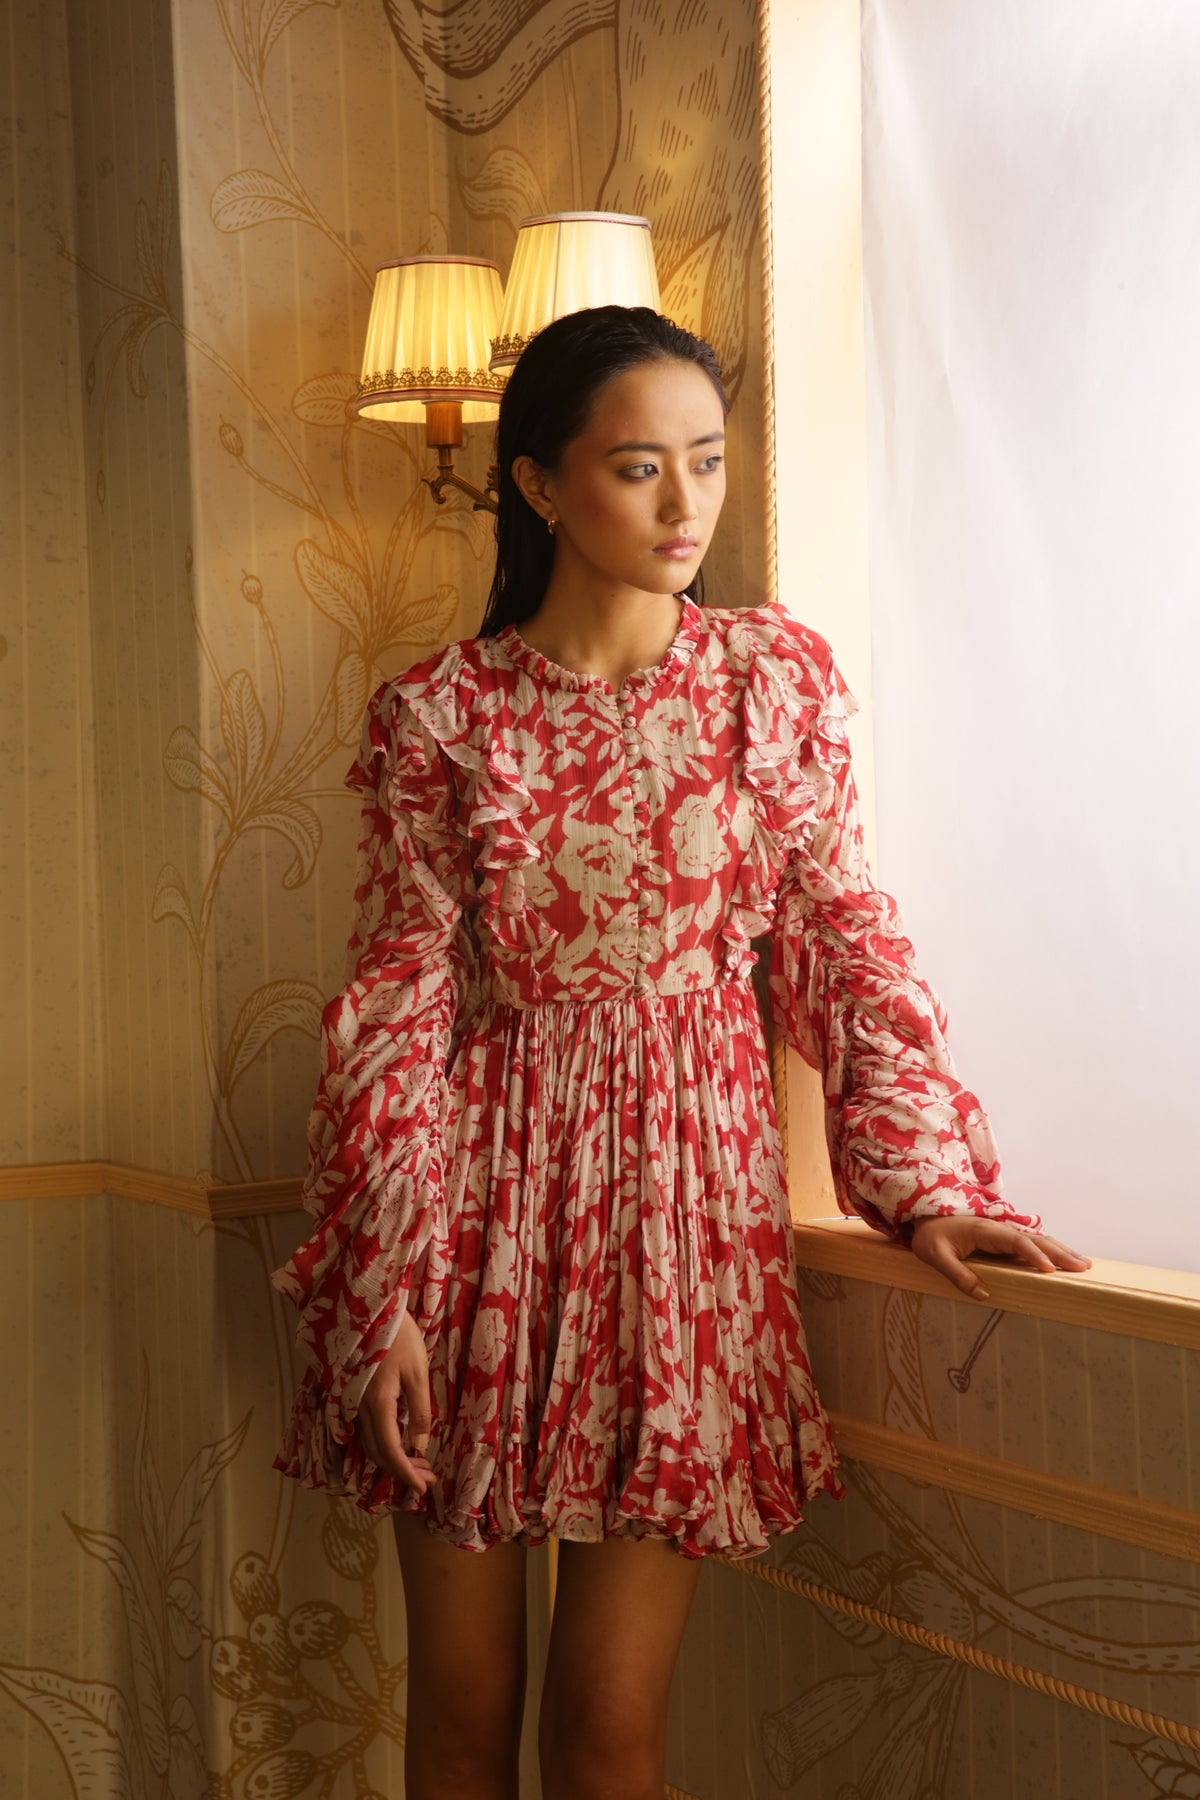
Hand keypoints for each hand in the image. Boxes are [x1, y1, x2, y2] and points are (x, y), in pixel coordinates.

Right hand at [353, 1309, 436, 1495]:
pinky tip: (400, 1440)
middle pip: (378, 1452)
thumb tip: (418, 1446)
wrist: (370, 1309)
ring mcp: (353, 1402)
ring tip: (418, 1462)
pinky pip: (365, 1429)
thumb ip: (419, 1412)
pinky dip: (382, 1442)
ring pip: (369, 1443)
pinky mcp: (352, 1395)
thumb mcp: (418, 1373)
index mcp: (378, 1405)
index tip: (422, 1489)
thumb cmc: (399, 1337)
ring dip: (392, 1458)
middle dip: (402, 1470)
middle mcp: (360, 1409)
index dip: (406, 1474)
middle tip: (428, 1476)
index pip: (390, 1451)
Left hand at [908, 1215, 1091, 1301]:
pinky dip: (1049, 1251)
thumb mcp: (936, 1256)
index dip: (1033, 1254)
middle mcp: (999, 1229)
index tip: (1049, 1270)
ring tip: (1083, 1264)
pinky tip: (1061, 1260)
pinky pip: (1030, 1244)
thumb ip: (957, 1274)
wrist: (924, 1215)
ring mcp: (1002, 1232)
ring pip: (1037, 1239)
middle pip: (1035, 1238)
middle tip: (1083, 1267)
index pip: (1015, 1241)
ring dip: (1059, 1250)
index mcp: (985, 1231)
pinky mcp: (1002, 1239)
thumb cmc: (930, 1235)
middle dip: (1060, 1252)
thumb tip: (984, 1294)